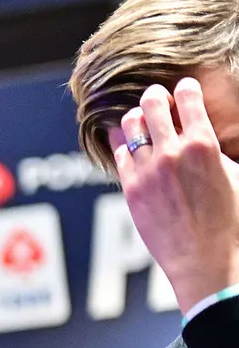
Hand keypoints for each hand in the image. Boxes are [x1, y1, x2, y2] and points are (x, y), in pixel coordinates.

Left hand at [114, 78, 238, 312]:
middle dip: (154, 97)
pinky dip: (125, 145)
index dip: (185, 89)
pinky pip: (119, 153)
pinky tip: (132, 146)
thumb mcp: (233, 173)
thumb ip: (211, 148)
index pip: (188, 96)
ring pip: (129, 126)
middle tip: (158, 99)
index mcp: (203, 143)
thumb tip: (199, 131)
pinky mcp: (129, 188)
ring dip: (136, 119)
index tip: (184, 89)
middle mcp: (171, 152)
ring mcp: (146, 170)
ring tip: (143, 122)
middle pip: (150, 103)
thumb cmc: (228, 220)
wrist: (204, 258)